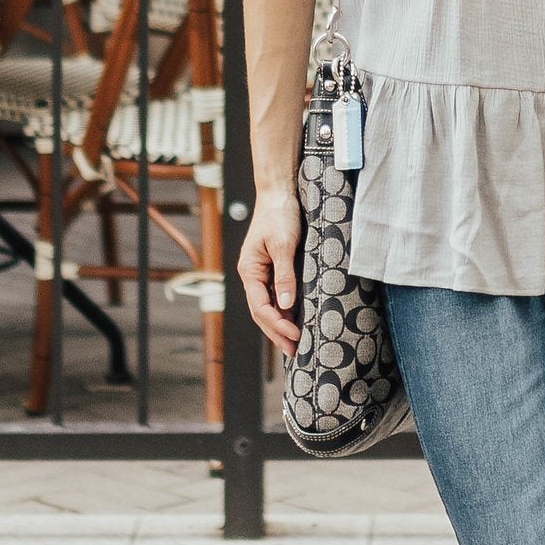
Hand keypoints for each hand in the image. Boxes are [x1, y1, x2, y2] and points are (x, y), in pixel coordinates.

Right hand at [239, 182, 302, 350]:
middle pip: (262, 312)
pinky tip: (294, 321)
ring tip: (295, 344)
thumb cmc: (279, 214)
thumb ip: (284, 275)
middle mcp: (252, 275)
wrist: (279, 192)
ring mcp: (261, 273)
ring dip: (280, 325)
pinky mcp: (272, 268)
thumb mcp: (283, 244)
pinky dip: (284, 311)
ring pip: (268, 306)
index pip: (260, 306)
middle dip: (277, 332)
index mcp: (249, 270)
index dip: (276, 324)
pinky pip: (276, 296)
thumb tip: (285, 305)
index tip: (294, 335)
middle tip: (295, 352)